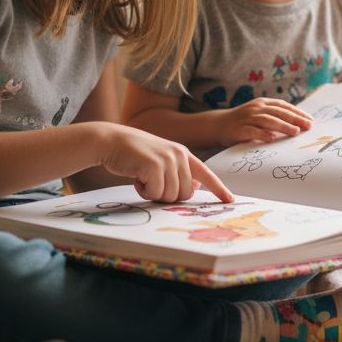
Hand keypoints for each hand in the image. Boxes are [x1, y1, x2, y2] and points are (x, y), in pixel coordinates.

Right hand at [97, 123, 231, 202]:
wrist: (112, 141)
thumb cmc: (135, 154)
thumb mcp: (161, 159)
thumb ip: (178, 171)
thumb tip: (195, 188)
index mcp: (183, 154)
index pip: (206, 174)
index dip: (218, 188)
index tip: (230, 200)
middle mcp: (179, 155)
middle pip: (185, 194)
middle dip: (168, 195)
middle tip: (153, 184)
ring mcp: (167, 160)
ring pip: (170, 196)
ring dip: (154, 193)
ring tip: (143, 178)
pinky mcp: (154, 166)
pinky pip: (155, 193)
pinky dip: (144, 191)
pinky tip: (137, 178)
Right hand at [214, 98, 312, 146]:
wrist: (218, 125)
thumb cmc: (243, 122)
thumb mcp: (259, 114)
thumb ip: (274, 117)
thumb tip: (297, 124)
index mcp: (263, 103)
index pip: (284, 106)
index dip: (298, 112)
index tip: (310, 120)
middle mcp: (256, 108)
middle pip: (279, 112)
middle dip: (295, 119)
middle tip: (308, 126)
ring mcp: (247, 118)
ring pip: (268, 121)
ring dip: (283, 126)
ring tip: (295, 132)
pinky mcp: (240, 129)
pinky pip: (253, 131)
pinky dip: (263, 134)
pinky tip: (272, 138)